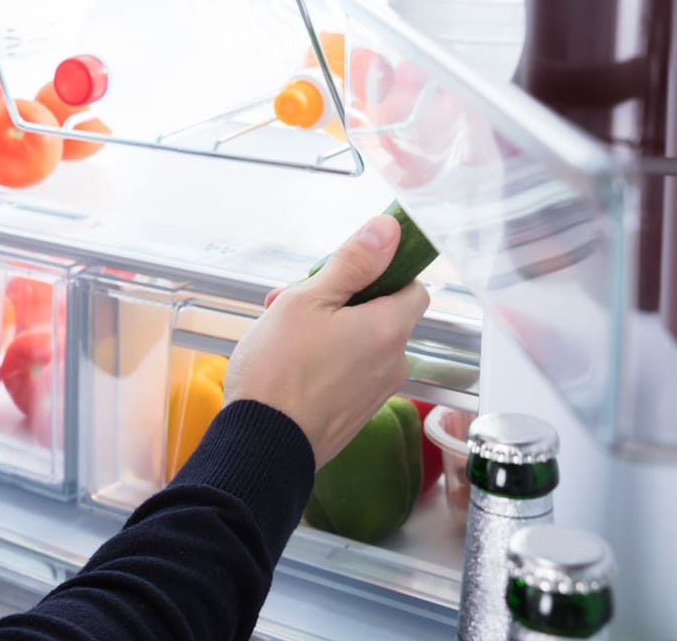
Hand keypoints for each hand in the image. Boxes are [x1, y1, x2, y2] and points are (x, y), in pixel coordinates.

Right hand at [223, 214, 431, 468]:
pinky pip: (351, 375)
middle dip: (342, 303)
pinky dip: (328, 363)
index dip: (383, 275)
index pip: (414, 288)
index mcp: (389, 329)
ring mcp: (376, 393)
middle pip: (382, 316)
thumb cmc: (278, 370)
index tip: (346, 274)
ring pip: (362, 346)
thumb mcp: (307, 299)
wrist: (262, 445)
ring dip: (330, 332)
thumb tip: (388, 230)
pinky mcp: (356, 416)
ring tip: (281, 335)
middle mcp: (394, 363)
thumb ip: (352, 262)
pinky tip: (288, 365)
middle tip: (293, 302)